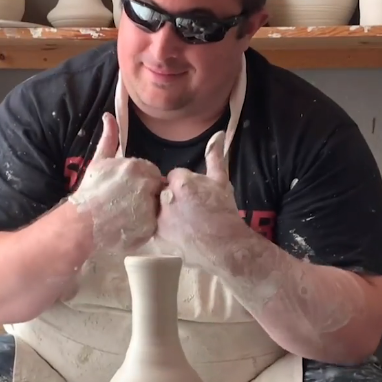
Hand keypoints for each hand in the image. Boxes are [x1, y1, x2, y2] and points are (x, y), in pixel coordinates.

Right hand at [69, 113, 162, 252]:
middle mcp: (146, 185)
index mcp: (137, 167)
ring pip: (157, 206)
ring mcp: (149, 207)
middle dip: (147, 194)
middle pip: (157, 188)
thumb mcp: (99, 161)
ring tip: (128, 214)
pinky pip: (155, 223)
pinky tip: (131, 224)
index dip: (142, 181)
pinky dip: (146, 224)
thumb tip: (109, 116)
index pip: (152, 172)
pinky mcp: (150, 226)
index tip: (128, 189)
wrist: (80, 224)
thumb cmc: (89, 192)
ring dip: (148, 209)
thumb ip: (109, 139)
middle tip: (127, 203)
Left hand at [155, 131, 247, 269]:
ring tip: (186, 223)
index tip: (195, 196)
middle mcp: (166, 198)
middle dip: (174, 198)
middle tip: (191, 210)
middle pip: (163, 191)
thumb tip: (217, 134)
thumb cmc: (224, 212)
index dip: (185, 185)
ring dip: (167, 213)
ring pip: (157, 209)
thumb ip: (215, 157)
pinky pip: (155, 227)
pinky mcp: (157, 237)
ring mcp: (160, 219)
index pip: (173, 176)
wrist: (226, 247)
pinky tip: (179, 233)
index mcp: (180, 181)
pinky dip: (164, 229)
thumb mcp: (221, 182)